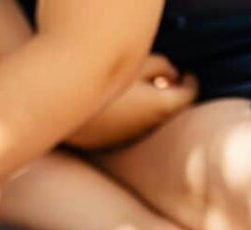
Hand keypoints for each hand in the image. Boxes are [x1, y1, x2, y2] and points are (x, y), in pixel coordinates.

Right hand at [67, 55, 198, 149]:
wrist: (60, 99)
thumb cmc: (103, 75)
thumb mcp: (138, 62)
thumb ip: (162, 67)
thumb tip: (171, 76)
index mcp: (162, 107)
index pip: (189, 95)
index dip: (190, 82)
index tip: (187, 75)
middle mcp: (147, 129)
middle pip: (167, 113)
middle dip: (167, 97)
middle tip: (160, 82)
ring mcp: (124, 140)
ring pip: (144, 124)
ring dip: (144, 111)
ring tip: (132, 94)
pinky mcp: (102, 146)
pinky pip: (121, 132)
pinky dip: (124, 121)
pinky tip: (109, 108)